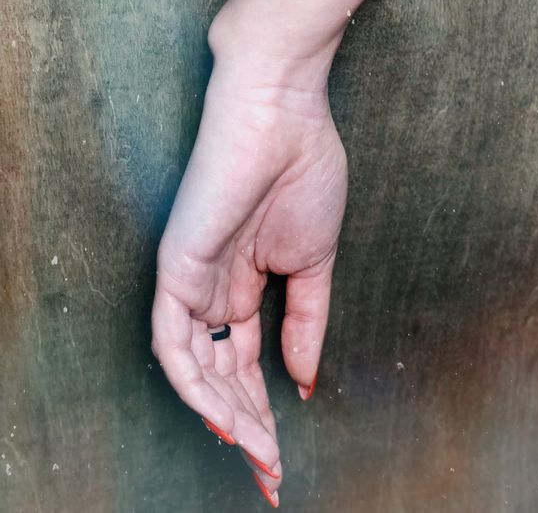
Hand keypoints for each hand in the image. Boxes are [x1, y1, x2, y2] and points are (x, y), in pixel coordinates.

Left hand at [151, 11, 346, 504]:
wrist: (285, 112)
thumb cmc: (305, 170)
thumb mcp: (316, 261)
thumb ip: (307, 321)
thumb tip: (303, 382)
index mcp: (245, 281)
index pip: (245, 360)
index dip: (262, 410)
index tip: (282, 454)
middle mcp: (212, 286)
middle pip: (219, 373)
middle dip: (245, 426)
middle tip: (271, 474)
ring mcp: (191, 276)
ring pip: (193, 367)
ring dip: (224, 415)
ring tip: (258, 452)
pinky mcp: (175, 264)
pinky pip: (171, 339)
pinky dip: (194, 382)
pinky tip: (223, 416)